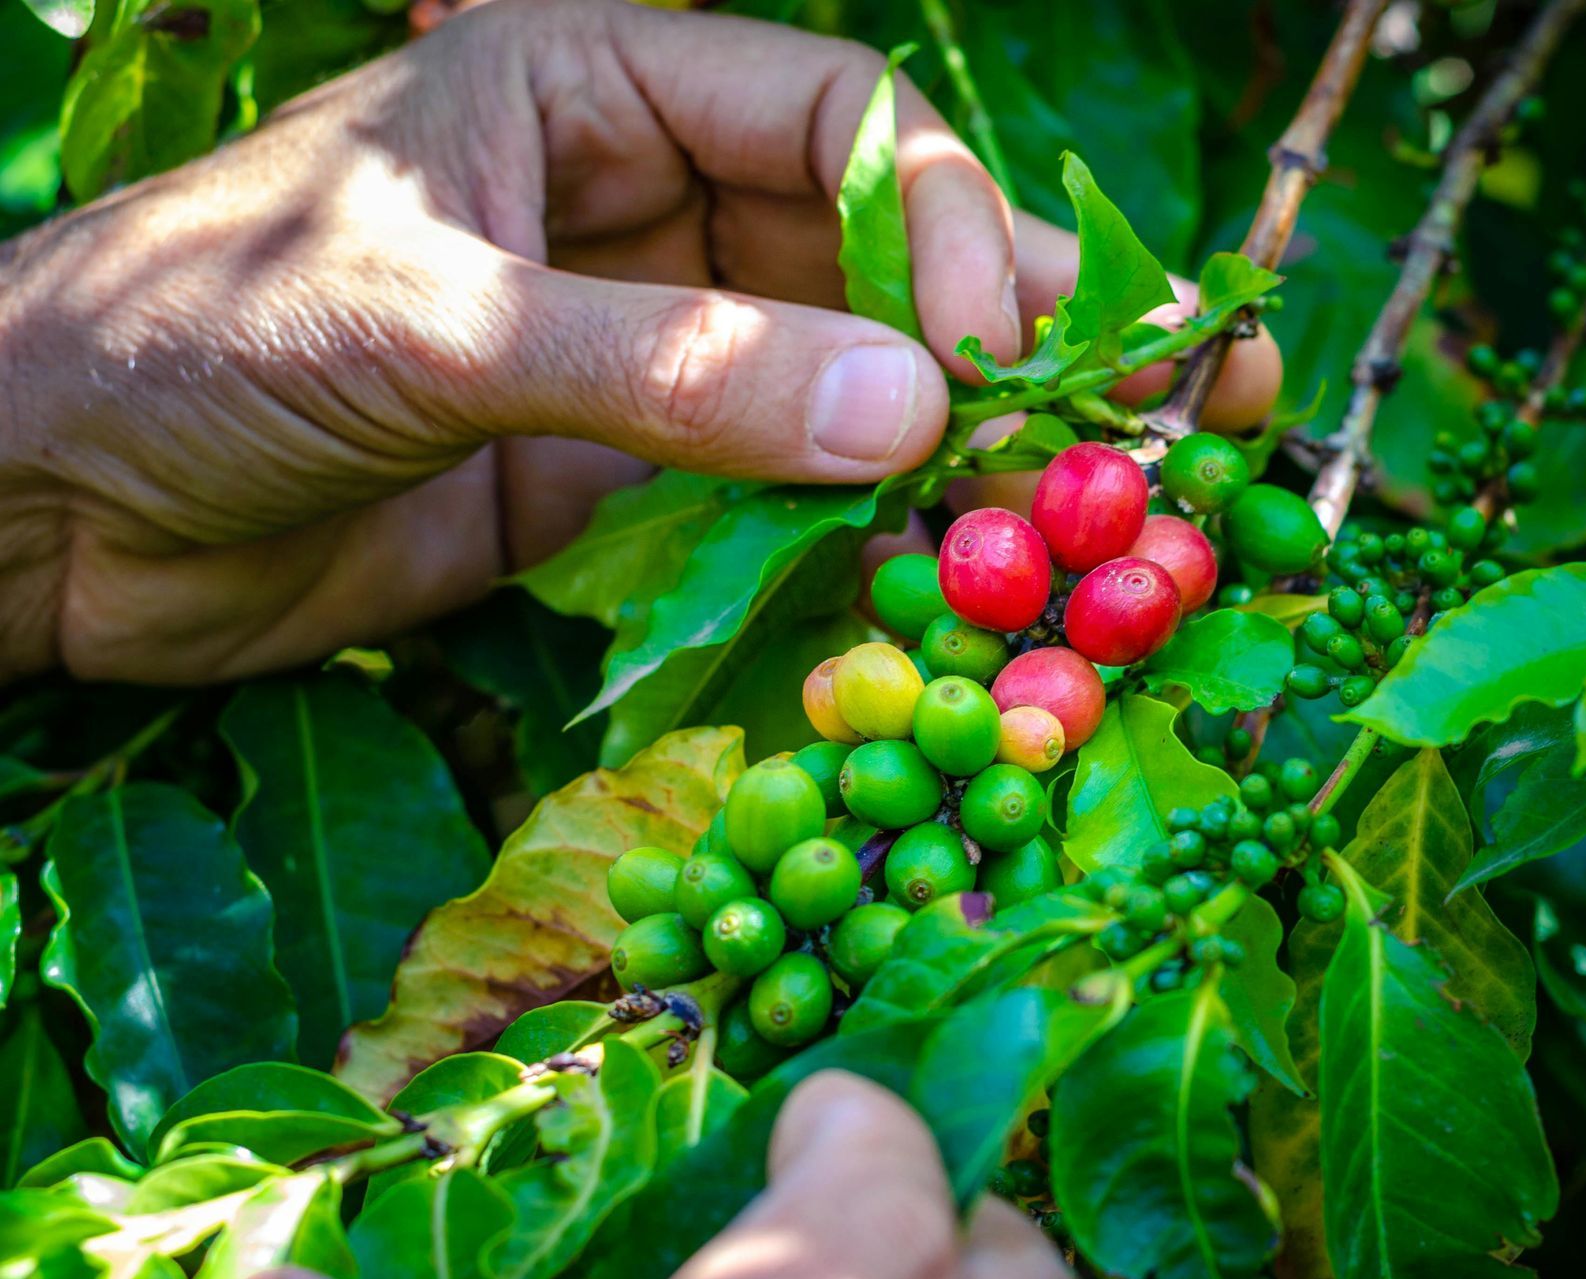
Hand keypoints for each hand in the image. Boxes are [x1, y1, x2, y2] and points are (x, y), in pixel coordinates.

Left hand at [0, 0, 1277, 684]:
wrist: (60, 509)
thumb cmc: (197, 345)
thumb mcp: (433, 324)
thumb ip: (668, 373)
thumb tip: (912, 418)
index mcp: (597, 83)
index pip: (842, 121)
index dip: (940, 228)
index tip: (986, 357)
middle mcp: (645, 205)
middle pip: (879, 252)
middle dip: (1008, 329)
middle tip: (1152, 412)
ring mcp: (648, 348)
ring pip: (850, 375)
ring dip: (962, 439)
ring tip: (1091, 503)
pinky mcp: (627, 474)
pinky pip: (784, 484)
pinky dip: (868, 524)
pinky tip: (948, 563)